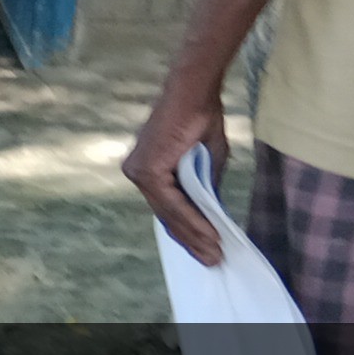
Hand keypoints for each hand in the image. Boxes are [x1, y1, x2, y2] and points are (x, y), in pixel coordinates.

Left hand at [123, 81, 230, 265]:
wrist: (195, 93)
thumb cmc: (200, 120)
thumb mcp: (206, 161)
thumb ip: (203, 188)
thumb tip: (209, 215)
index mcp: (148, 171)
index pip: (166, 210)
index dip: (187, 233)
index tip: (206, 251)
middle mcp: (137, 173)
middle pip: (166, 217)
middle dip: (192, 241)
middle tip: (213, 261)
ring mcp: (139, 172)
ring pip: (169, 214)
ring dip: (195, 236)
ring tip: (215, 253)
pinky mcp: (148, 169)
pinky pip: (171, 203)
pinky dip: (192, 220)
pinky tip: (210, 235)